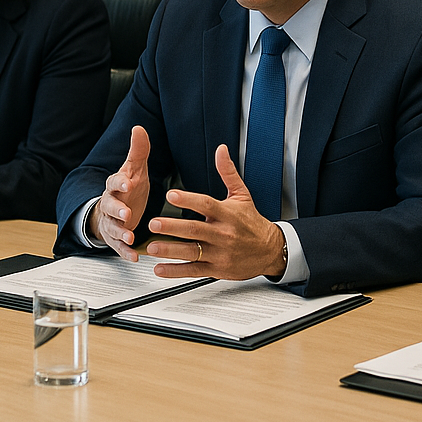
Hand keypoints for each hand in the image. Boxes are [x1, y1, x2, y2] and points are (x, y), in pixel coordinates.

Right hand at [88, 126, 150, 261]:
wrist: (117, 208)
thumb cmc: (128, 186)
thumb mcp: (135, 168)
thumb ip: (138, 150)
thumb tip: (139, 128)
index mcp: (116, 185)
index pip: (115, 181)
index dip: (120, 182)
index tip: (128, 182)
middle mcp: (111, 203)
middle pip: (110, 206)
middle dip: (117, 210)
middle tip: (127, 214)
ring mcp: (111, 221)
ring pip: (112, 227)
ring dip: (121, 232)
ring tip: (130, 236)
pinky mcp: (115, 237)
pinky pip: (118, 246)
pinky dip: (125, 251)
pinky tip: (133, 256)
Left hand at [145, 144, 285, 281]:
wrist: (269, 250)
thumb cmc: (252, 222)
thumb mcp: (242, 195)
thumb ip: (228, 172)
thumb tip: (221, 150)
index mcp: (227, 214)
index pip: (206, 205)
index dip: (188, 200)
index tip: (171, 195)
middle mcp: (223, 234)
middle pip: (195, 230)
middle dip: (173, 227)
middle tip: (154, 223)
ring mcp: (219, 253)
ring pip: (192, 251)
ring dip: (170, 250)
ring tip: (152, 247)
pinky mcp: (216, 269)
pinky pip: (194, 270)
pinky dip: (176, 271)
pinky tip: (160, 268)